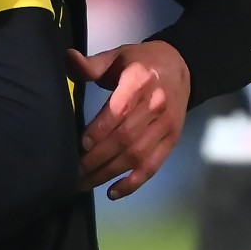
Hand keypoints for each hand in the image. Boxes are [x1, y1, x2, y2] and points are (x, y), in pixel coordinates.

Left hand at [73, 40, 190, 198]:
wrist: (182, 68)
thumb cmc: (140, 63)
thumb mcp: (117, 56)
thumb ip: (92, 64)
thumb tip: (68, 58)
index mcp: (140, 80)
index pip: (121, 109)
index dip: (101, 128)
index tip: (82, 144)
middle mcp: (156, 105)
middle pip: (126, 137)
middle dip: (98, 158)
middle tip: (73, 171)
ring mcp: (165, 126)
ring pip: (136, 155)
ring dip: (109, 173)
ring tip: (84, 184)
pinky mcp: (171, 141)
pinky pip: (152, 166)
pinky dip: (133, 183)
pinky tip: (112, 192)